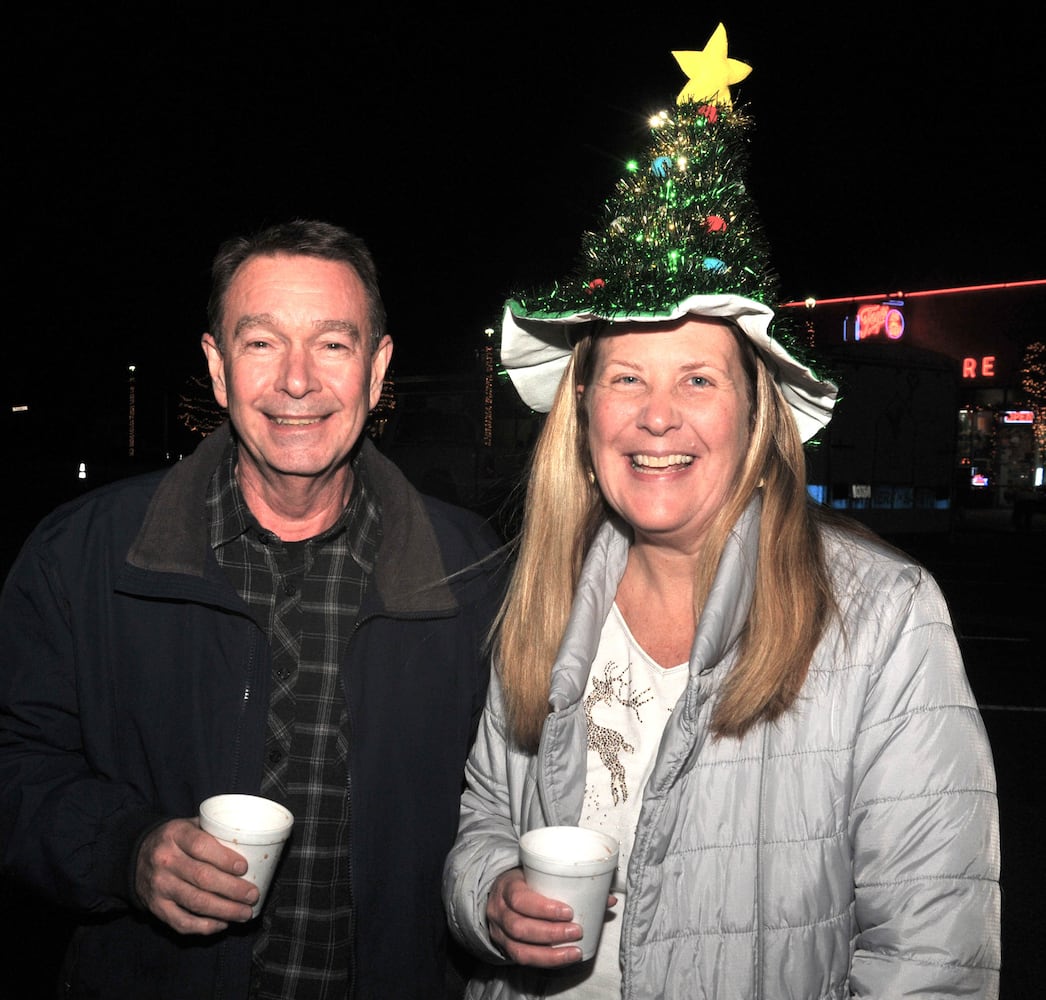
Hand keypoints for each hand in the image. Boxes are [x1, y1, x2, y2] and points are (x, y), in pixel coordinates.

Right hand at [135, 817, 258, 934]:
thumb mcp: (189, 825)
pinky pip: (181, 922)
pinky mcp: (156, 907)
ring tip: (245, 913)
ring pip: (195, 902)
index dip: (224, 859)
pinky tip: (222, 924)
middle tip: (253, 895)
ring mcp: (159, 886)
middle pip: (202, 877)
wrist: (136, 856)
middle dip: (232, 889)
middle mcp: (165, 860)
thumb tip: (251, 840)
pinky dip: (204, 926)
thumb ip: (214, 830)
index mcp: (176, 834)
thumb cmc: (175, 840)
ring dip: (224, 910)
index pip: (201, 846)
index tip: (244, 868)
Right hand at [486, 868, 614, 966]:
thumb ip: (570, 883)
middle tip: (576, 930)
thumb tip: (608, 898)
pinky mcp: (505, 948)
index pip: (519, 899)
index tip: (568, 911)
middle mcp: (498, 911)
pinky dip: (545, 961)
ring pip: (520, 949)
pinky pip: (523, 960)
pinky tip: (564, 959)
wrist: (500, 894)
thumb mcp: (539, 875)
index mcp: (506, 887)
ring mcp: (499, 932)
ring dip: (550, 953)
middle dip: (551, 932)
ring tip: (575, 950)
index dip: (543, 908)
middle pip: (520, 927)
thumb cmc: (525, 882)